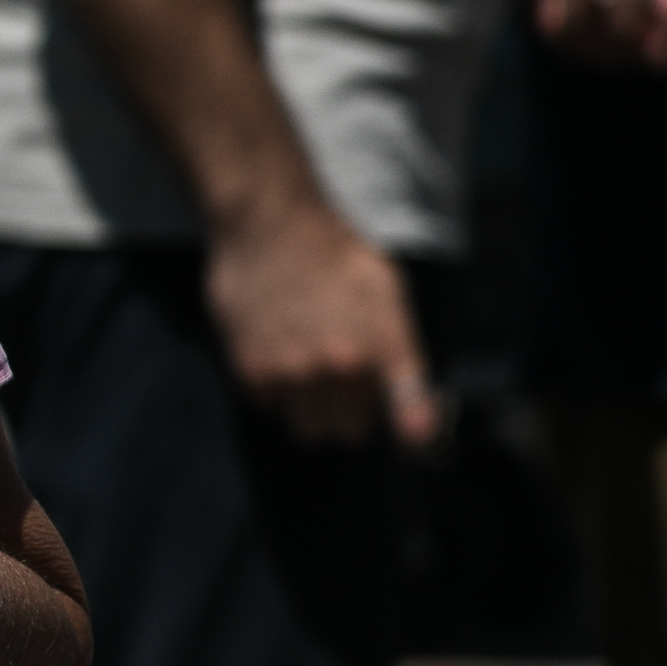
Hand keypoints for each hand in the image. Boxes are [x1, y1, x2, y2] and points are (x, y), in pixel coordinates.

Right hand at [206, 183, 434, 449]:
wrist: (270, 224)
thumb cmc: (334, 253)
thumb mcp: (387, 289)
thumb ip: (399, 346)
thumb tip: (409, 401)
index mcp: (385, 346)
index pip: (411, 416)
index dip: (413, 435)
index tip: (411, 441)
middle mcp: (344, 367)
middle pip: (351, 433)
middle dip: (349, 414)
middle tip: (339, 383)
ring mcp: (295, 373)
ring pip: (308, 429)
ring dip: (308, 409)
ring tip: (304, 371)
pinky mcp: (253, 371)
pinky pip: (269, 406)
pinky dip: (272, 389)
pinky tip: (275, 352)